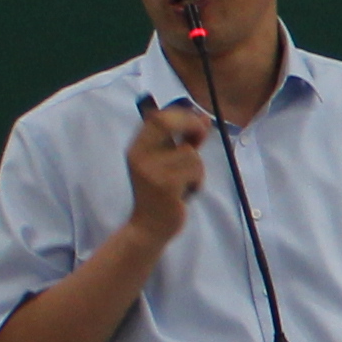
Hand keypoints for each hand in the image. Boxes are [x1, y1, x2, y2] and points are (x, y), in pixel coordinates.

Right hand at [124, 106, 206, 242]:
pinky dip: (197, 181)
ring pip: (189, 153)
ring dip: (197, 167)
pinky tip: (186, 192)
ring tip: (186, 182)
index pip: (156, 117)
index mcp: (138, 148)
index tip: (197, 122)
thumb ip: (184, 140)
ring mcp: (151, 170)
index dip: (181, 114)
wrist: (149, 227)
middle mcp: (140, 155)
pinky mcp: (165, 185)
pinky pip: (194, 170)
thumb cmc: (162, 193)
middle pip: (166, 122)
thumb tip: (203, 118)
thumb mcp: (168, 163)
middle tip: (201, 137)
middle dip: (191, 125)